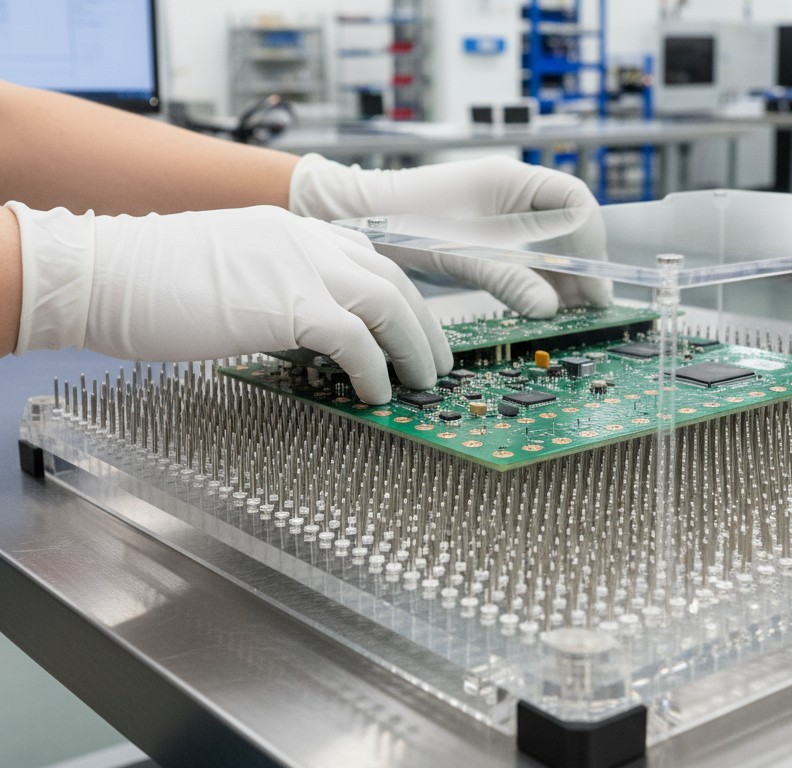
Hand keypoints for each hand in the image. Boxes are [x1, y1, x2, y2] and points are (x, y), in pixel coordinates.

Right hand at [8, 203, 451, 403]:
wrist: (101, 272)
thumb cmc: (150, 279)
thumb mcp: (230, 273)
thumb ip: (276, 291)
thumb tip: (305, 334)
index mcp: (292, 228)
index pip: (367, 257)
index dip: (398, 296)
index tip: (412, 327)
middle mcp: (307, 239)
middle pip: (392, 278)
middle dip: (423, 324)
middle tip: (434, 362)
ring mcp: (301, 266)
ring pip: (389, 303)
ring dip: (413, 347)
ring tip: (419, 384)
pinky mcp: (289, 304)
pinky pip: (356, 339)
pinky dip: (374, 370)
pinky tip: (375, 395)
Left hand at [289, 154, 612, 316]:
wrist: (357, 217)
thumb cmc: (403, 222)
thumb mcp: (462, 254)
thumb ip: (510, 278)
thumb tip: (552, 308)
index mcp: (510, 178)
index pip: (575, 201)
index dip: (591, 241)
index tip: (593, 282)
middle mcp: (512, 190)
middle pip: (567, 224)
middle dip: (581, 264)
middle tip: (590, 305)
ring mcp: (500, 210)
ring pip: (549, 242)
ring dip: (561, 275)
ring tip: (571, 311)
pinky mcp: (487, 231)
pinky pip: (525, 252)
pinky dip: (537, 277)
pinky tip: (543, 302)